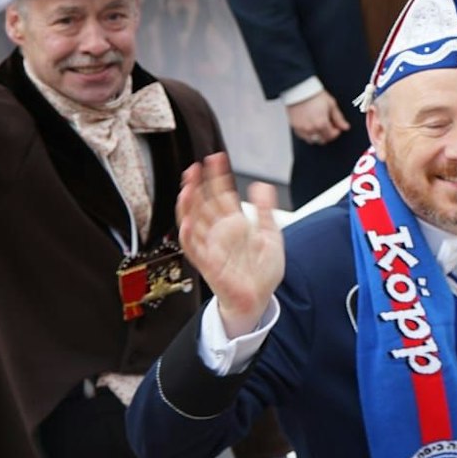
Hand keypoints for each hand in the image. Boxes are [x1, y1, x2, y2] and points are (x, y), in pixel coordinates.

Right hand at [177, 153, 284, 339]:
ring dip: (188, 207)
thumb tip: (261, 185)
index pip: (221, 195)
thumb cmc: (262, 270)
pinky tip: (187, 222)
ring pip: (193, 223)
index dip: (218, 177)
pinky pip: (194, 249)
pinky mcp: (209, 264)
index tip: (216, 158)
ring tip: (186, 188)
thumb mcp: (270, 234)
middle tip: (194, 167)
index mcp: (234, 224)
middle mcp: (219, 234)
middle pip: (203, 205)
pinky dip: (189, 236)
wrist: (261, 298)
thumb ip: (266, 210)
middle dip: (198, 186)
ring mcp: (212, 247)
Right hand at [285, 90, 349, 145]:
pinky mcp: (295, 127)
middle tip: (329, 126)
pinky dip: (308, 134)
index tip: (337, 127)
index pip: (331, 136)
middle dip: (328, 134)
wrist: (299, 90)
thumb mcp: (331, 105)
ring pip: (312, 140)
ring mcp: (302, 129)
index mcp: (321, 124)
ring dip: (318, 136)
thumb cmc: (314, 95)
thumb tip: (345, 127)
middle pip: (322, 140)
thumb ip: (339, 118)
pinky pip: (303, 136)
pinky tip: (311, 126)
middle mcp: (311, 128)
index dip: (336, 132)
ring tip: (320, 126)